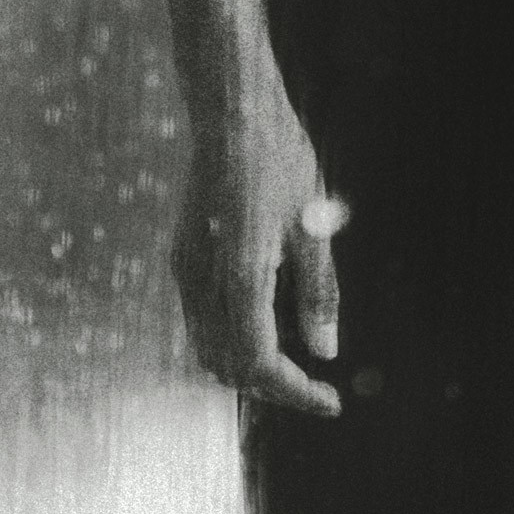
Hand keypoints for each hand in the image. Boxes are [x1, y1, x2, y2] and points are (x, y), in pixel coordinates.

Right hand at [173, 51, 346, 418]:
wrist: (231, 111)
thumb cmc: (279, 159)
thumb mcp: (313, 226)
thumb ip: (318, 292)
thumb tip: (325, 351)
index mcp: (238, 275)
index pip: (259, 362)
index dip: (295, 391)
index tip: (330, 401)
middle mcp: (201, 280)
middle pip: (228, 365)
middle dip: (272, 386)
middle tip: (317, 387)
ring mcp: (185, 269)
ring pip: (209, 348)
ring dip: (249, 367)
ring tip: (296, 362)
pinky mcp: (182, 257)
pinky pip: (202, 321)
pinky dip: (233, 340)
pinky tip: (269, 325)